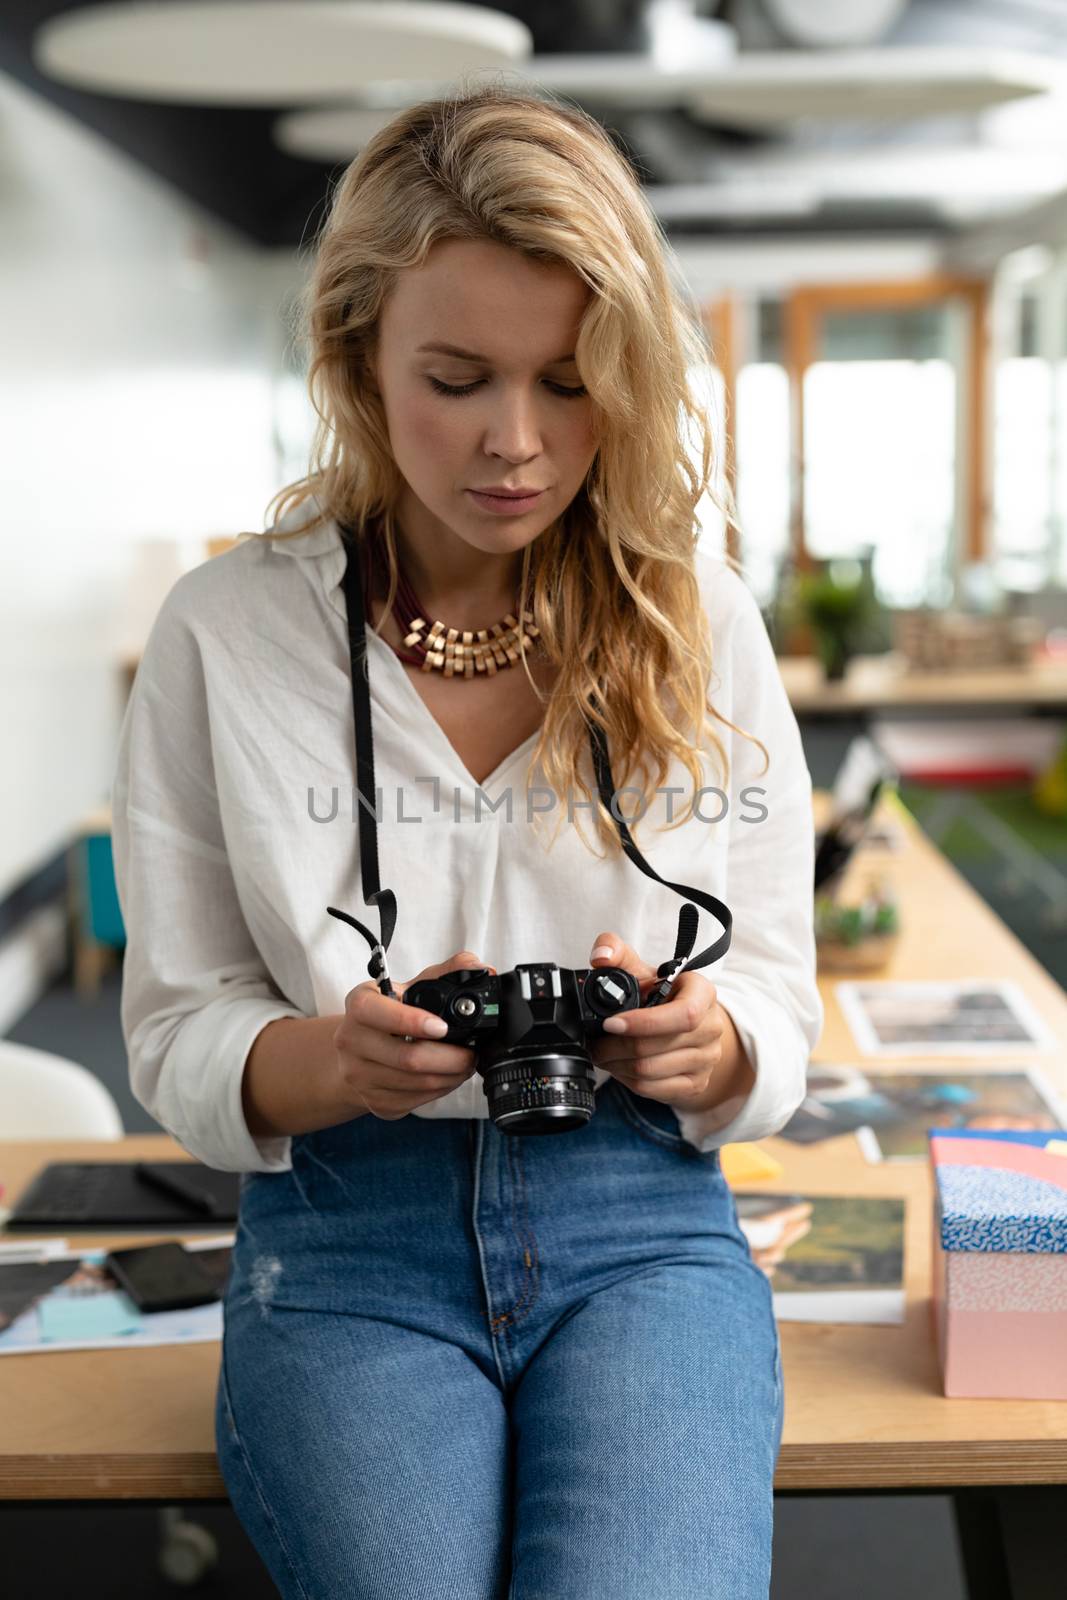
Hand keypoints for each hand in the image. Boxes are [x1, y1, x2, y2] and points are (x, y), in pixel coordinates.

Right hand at [333, 950, 494, 1121]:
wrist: (358, 1052)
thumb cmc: (392, 1013)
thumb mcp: (412, 986)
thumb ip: (447, 972)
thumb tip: (480, 968)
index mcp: (359, 1004)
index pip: (374, 1012)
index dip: (410, 1021)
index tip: (443, 1027)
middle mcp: (350, 1040)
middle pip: (407, 1057)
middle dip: (451, 1057)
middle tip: (471, 1052)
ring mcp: (359, 1075)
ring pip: (417, 1083)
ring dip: (451, 1076)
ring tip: (465, 1064)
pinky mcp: (374, 1101)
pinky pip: (416, 1100)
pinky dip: (441, 1090)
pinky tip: (448, 1077)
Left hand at [586, 931, 730, 1113]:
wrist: (689, 1025)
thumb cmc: (662, 995)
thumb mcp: (642, 969)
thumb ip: (617, 953)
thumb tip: (601, 956)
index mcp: (702, 993)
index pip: (684, 1015)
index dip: (644, 1023)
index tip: (611, 1022)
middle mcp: (711, 1027)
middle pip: (656, 1047)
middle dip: (616, 1046)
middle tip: (594, 1042)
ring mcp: (707, 1059)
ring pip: (650, 1071)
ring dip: (617, 1064)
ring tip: (602, 1053)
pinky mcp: (696, 1084)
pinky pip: (652, 1089)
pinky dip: (627, 1080)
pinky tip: (618, 1067)